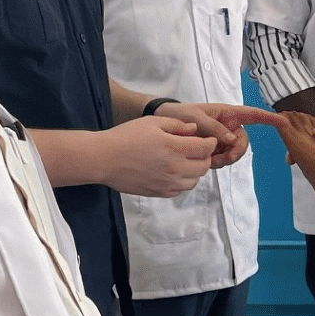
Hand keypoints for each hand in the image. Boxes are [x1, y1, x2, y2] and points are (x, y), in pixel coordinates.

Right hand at [100, 115, 216, 196]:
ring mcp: (166, 183)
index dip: (211, 142)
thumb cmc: (125, 137)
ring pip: (194, 181)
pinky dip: (183, 182)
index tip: (209, 139)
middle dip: (205, 156)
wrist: (103, 159)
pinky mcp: (158, 193)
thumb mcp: (152, 122)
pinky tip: (174, 172)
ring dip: (195, 171)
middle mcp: (174, 168)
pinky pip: (180, 190)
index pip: (205, 148)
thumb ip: (177, 125)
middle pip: (203, 167)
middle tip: (198, 149)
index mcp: (174, 148)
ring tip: (186, 161)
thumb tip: (194, 129)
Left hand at [155, 102, 285, 167]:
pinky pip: (224, 160)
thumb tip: (231, 140)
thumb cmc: (179, 115)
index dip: (268, 119)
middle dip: (237, 152)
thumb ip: (214, 128)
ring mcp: (222, 140)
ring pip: (234, 153)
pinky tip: (205, 161)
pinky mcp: (214, 151)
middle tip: (224, 159)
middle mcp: (228, 127)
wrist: (162, 125)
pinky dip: (218, 164)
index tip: (284, 121)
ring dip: (226, 160)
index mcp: (227, 114)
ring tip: (209, 160)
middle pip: (243, 142)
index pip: (252, 115)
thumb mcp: (195, 118)